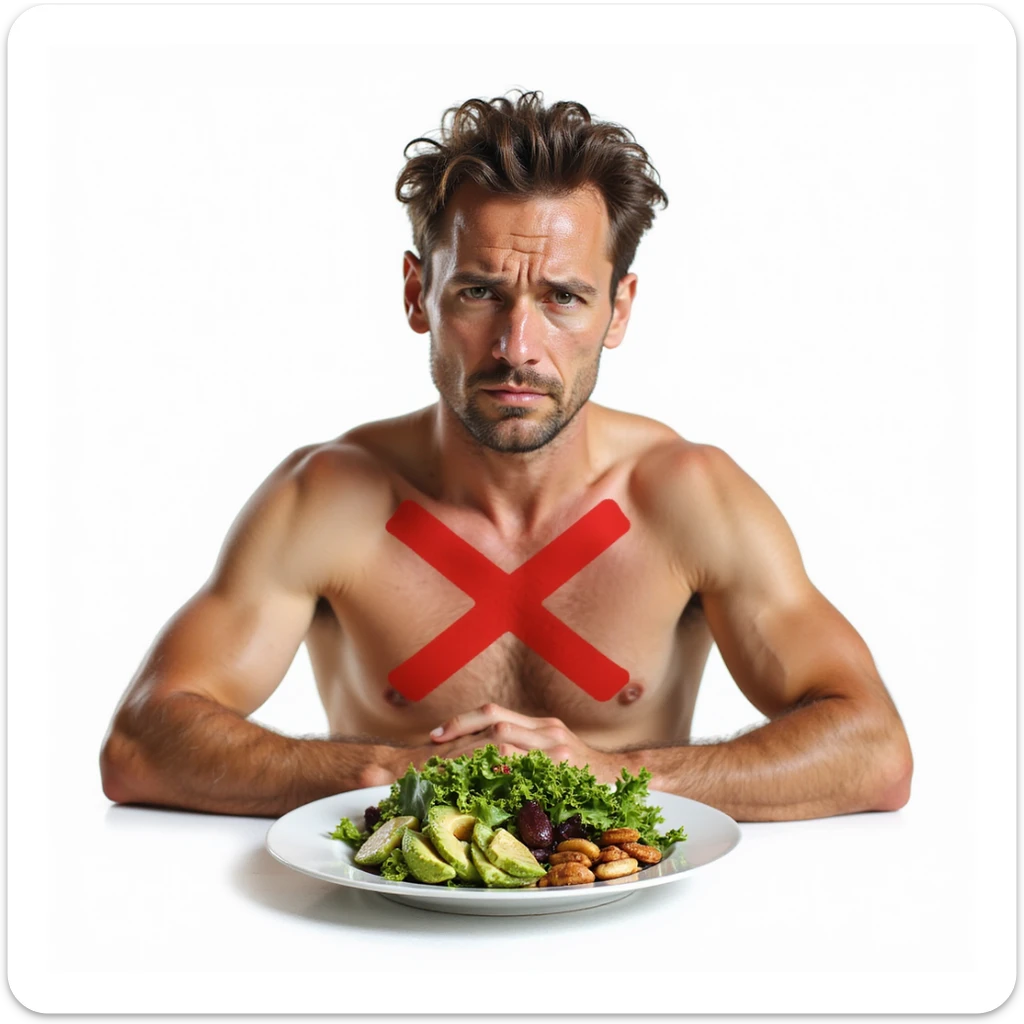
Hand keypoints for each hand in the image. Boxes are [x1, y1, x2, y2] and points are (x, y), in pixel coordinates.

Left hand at [428, 703, 624, 783]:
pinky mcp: (562, 768)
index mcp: (543, 724)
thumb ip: (528, 751)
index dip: (462, 722)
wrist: (624, 780)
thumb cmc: (587, 773)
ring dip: (470, 756)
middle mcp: (548, 731)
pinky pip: (520, 768)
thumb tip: (484, 762)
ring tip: (446, 772)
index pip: (493, 713)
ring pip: (502, 742)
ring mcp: (556, 748)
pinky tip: (476, 788)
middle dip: (459, 739)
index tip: (436, 736)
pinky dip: (495, 775)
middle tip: (432, 756)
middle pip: (493, 723)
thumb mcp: (558, 753)